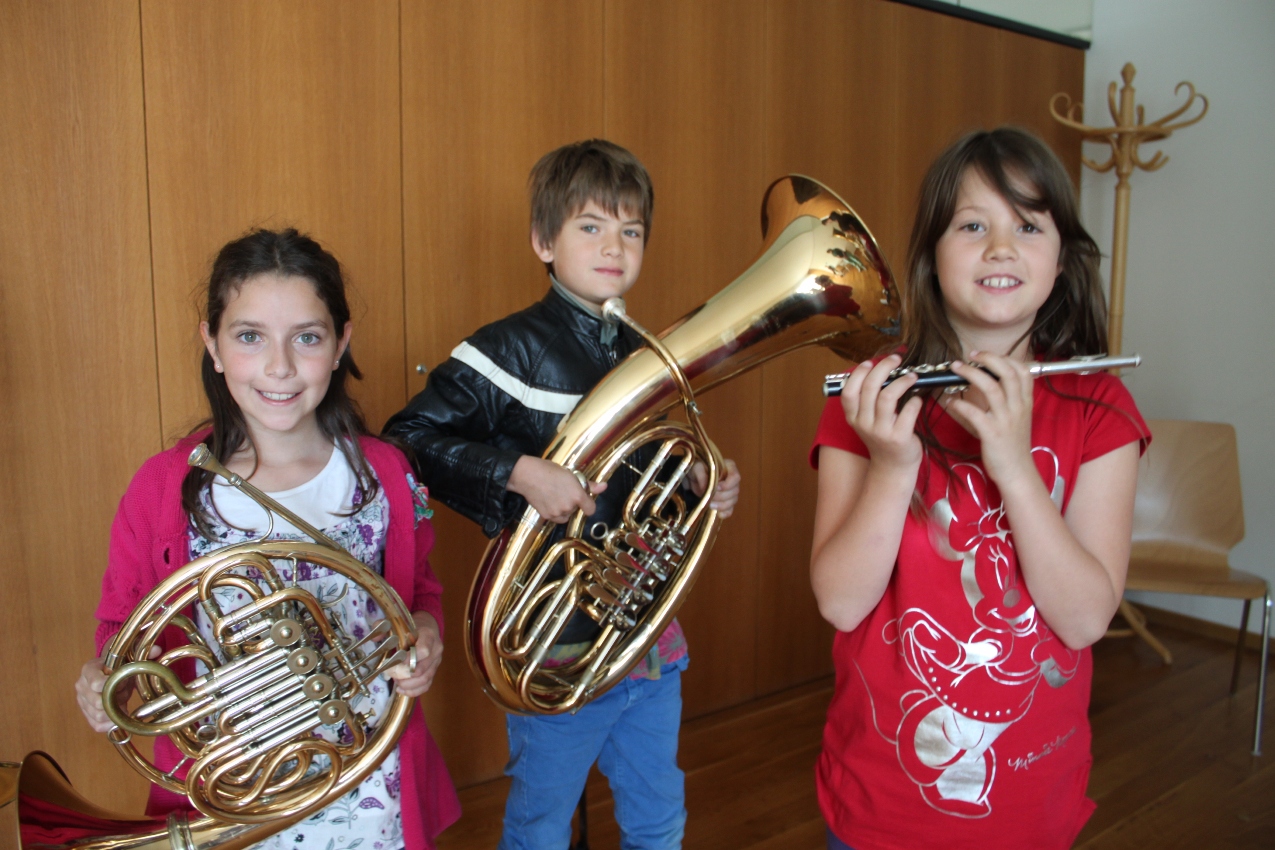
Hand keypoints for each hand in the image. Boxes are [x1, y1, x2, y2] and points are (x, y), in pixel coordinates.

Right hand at [75, 643, 160, 733]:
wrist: (111, 672)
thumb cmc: (121, 664)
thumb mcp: (130, 654)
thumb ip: (141, 649)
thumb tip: (157, 649)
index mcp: (89, 670)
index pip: (96, 683)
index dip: (114, 686)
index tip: (125, 682)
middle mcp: (81, 685)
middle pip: (98, 703)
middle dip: (116, 700)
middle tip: (125, 693)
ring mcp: (82, 701)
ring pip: (98, 715)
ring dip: (114, 712)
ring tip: (122, 702)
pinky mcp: (86, 713)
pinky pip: (96, 725)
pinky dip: (110, 724)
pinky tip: (119, 718)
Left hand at [386, 613, 443, 697]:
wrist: (428, 628)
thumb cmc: (412, 627)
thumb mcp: (399, 623)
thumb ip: (385, 627)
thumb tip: (375, 636)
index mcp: (428, 635)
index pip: (423, 650)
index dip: (409, 659)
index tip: (395, 663)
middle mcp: (436, 650)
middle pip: (422, 669)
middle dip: (404, 676)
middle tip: (392, 675)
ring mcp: (436, 662)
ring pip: (425, 679)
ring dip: (408, 685)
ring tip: (396, 684)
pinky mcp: (434, 671)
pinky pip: (427, 685)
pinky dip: (414, 691)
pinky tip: (402, 690)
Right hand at [507, 456, 606, 522]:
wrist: (527, 475)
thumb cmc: (549, 471)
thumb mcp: (571, 474)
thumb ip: (589, 485)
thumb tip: (605, 486)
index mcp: (577, 495)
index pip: (591, 509)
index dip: (588, 505)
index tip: (584, 500)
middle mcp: (569, 506)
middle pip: (576, 510)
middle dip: (573, 502)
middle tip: (564, 490)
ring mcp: (557, 513)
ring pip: (566, 515)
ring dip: (564, 508)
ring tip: (555, 494)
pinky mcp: (547, 516)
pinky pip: (556, 518)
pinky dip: (555, 512)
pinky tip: (550, 500)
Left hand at [689, 459, 741, 517]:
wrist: (692, 478)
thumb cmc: (697, 469)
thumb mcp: (696, 468)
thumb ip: (701, 475)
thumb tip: (704, 488)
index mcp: (729, 467)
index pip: (736, 477)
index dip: (728, 484)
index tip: (717, 488)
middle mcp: (733, 480)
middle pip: (735, 491)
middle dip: (722, 496)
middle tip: (710, 498)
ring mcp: (731, 492)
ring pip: (733, 501)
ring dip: (722, 505)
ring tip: (710, 505)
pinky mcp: (726, 502)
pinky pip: (730, 510)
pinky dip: (725, 513)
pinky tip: (718, 514)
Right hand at [839, 354, 922, 471]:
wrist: (893, 466)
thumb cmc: (882, 437)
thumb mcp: (867, 420)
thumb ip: (868, 400)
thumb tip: (880, 368)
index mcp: (853, 417)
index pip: (849, 391)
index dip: (859, 373)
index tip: (871, 362)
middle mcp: (864, 424)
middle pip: (870, 388)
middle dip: (884, 368)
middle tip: (896, 359)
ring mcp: (881, 431)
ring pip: (888, 396)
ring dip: (903, 381)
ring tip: (912, 376)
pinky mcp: (899, 437)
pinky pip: (909, 410)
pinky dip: (916, 401)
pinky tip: (918, 399)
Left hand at [943, 351, 1035, 486]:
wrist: (1017, 472)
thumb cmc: (1012, 445)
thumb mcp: (1016, 418)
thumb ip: (1006, 400)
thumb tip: (989, 382)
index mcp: (1025, 402)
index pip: (1022, 371)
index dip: (1004, 358)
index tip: (985, 356)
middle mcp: (1018, 407)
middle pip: (1007, 373)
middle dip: (987, 359)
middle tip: (969, 356)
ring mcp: (1006, 420)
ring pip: (991, 388)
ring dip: (971, 374)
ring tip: (956, 369)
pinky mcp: (993, 434)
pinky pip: (975, 413)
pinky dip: (960, 405)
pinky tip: (951, 403)